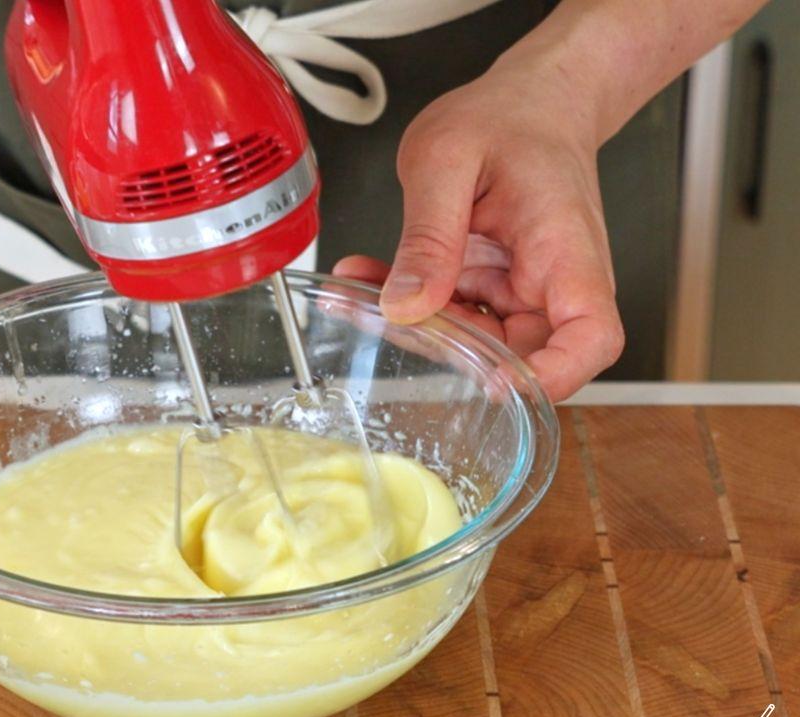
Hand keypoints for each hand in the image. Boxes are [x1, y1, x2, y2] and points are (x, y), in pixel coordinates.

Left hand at [333, 58, 622, 401]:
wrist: (529, 102)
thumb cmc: (507, 117)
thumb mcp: (447, 159)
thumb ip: (428, 236)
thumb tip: (405, 306)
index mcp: (564, 249)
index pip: (590, 338)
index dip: (552, 376)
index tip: (493, 382)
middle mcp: (551, 280)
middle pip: (518, 355)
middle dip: (447, 350)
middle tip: (383, 315)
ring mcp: (520, 289)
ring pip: (473, 342)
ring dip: (414, 326)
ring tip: (359, 289)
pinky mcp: (490, 287)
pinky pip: (451, 314)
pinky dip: (407, 303)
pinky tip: (367, 278)